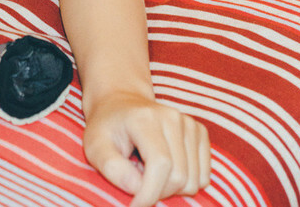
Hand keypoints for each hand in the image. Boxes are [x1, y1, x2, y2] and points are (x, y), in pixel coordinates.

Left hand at [83, 92, 210, 204]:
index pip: (160, 165)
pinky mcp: (199, 132)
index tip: (134, 206)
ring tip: (150, 173)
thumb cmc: (107, 128)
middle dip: (158, 193)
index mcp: (145, 118)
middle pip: (179, 176)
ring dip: (171, 189)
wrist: (122, 102)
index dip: (149, 194)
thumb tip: (136, 187)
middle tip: (138, 184)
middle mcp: (172, 117)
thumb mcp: (95, 146)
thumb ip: (111, 167)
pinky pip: (204, 176)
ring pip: (193, 180)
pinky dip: (186, 183)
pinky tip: (167, 169)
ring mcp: (188, 123)